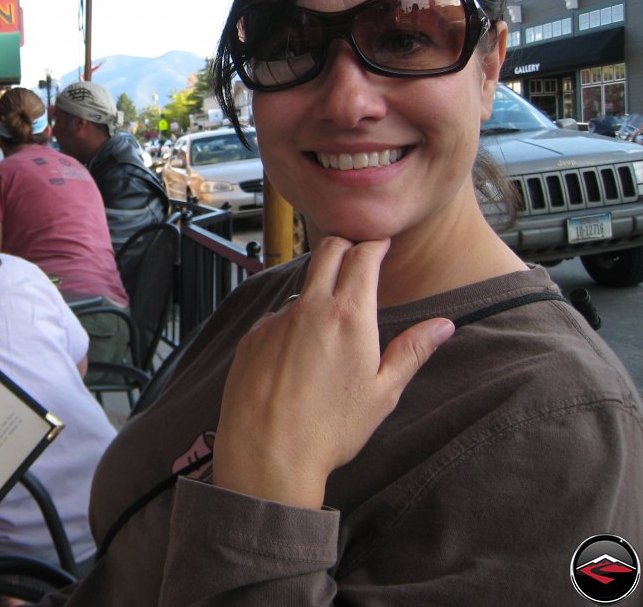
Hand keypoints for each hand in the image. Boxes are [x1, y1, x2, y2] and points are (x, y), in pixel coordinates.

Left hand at [212, 237, 453, 508]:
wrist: (267, 453)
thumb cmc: (331, 430)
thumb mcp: (383, 392)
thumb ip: (413, 351)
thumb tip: (444, 325)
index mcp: (348, 316)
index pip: (363, 257)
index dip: (374, 244)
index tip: (381, 244)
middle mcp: (309, 308)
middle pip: (327, 252)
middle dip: (345, 246)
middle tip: (358, 257)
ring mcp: (276, 320)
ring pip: (301, 287)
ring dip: (318, 291)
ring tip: (329, 325)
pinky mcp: (252, 336)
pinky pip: (276, 317)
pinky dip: (291, 323)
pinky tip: (297, 356)